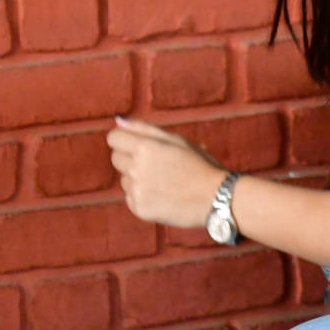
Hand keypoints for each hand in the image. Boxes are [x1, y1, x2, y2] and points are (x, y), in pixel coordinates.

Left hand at [107, 117, 226, 227]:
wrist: (216, 198)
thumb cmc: (198, 164)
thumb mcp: (175, 140)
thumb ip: (143, 128)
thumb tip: (117, 120)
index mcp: (145, 147)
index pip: (114, 138)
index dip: (125, 140)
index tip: (138, 146)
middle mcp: (137, 169)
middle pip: (116, 158)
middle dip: (131, 159)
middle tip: (156, 165)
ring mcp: (137, 191)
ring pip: (124, 180)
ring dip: (137, 179)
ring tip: (164, 182)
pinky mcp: (140, 209)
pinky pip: (131, 198)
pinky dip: (143, 197)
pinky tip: (163, 196)